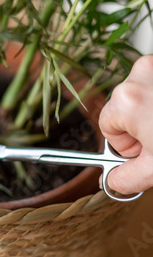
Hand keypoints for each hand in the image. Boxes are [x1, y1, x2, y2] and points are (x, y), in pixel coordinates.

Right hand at [99, 55, 152, 194]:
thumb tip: (110, 182)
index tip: (148, 146)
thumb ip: (126, 179)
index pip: (107, 125)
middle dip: (141, 125)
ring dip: (152, 110)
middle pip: (123, 108)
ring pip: (141, 93)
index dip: (128, 143)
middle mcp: (138, 74)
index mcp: (127, 101)